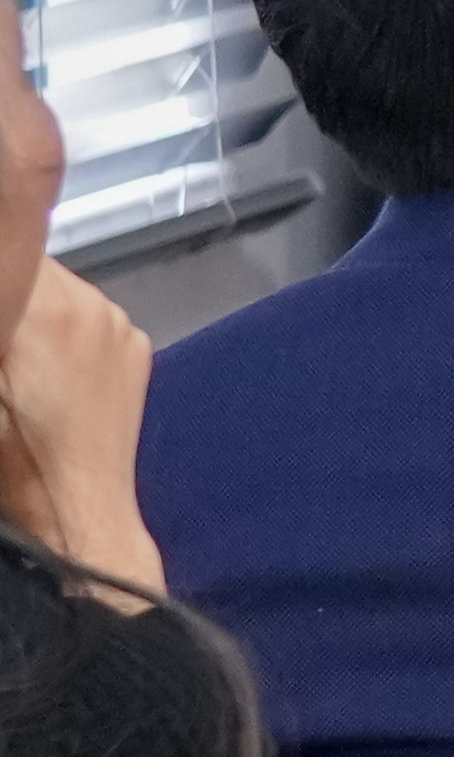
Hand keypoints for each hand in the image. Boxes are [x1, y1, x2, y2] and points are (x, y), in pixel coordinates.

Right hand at [0, 250, 155, 592]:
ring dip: (34, 311)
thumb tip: (7, 279)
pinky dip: (65, 333)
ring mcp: (122, 327)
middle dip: (8, 286)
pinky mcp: (137, 351)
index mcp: (47, 307)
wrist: (77, 513)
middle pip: (34, 267)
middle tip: (3, 343)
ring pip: (63, 293)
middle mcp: (95, 305)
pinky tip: (46, 375)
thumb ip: (1, 322)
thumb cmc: (15, 462)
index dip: (0, 265)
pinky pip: (91, 321)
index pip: (11, 243)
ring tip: (15, 362)